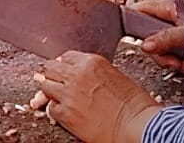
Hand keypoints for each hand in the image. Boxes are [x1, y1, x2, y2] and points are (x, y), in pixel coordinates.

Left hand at [39, 51, 160, 142]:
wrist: (138, 126)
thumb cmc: (135, 106)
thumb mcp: (115, 76)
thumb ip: (94, 73)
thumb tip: (82, 77)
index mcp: (92, 62)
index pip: (67, 57)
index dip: (66, 66)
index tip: (67, 72)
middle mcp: (77, 74)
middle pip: (50, 68)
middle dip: (54, 75)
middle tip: (59, 84)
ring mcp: (69, 94)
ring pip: (45, 85)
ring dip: (51, 92)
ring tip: (60, 99)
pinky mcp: (65, 114)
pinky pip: (50, 108)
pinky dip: (56, 111)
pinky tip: (67, 114)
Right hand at [128, 0, 183, 73]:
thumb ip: (165, 39)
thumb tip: (145, 46)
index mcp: (165, 7)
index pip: (138, 11)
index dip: (131, 23)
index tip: (136, 40)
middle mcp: (169, 17)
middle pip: (150, 37)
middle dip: (160, 54)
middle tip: (172, 61)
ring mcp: (178, 30)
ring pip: (163, 49)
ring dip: (173, 61)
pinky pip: (177, 54)